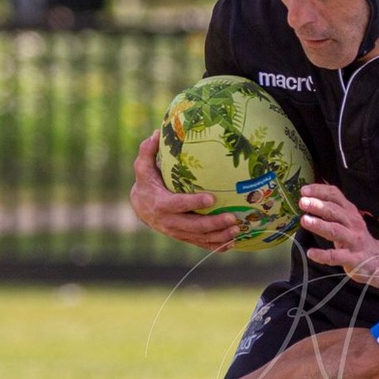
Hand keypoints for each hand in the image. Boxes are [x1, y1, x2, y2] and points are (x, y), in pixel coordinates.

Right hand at [129, 132, 239, 251]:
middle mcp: (169, 221)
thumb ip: (147, 151)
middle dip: (213, 224)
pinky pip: (201, 244)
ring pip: (200, 238)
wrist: (141, 208)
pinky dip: (216, 246)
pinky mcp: (184, 237)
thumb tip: (157, 132)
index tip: (212, 198)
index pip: (179, 205)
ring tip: (237, 230)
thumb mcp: (142, 168)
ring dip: (219, 236)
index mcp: (161, 204)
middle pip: (193, 226)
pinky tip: (232, 243)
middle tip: (232, 218)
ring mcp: (177, 232)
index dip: (194, 203)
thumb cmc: (146, 183)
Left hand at [298, 185, 378, 283]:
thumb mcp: (347, 220)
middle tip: (302, 202)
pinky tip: (311, 253)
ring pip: (336, 231)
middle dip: (318, 206)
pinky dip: (323, 255)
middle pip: (335, 211)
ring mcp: (354, 241)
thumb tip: (308, 198)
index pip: (335, 195)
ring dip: (320, 225)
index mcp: (350, 211)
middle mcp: (353, 223)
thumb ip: (331, 209)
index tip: (304, 190)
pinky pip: (336, 256)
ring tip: (304, 220)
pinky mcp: (353, 258)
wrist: (377, 259)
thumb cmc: (355, 237)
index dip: (320, 191)